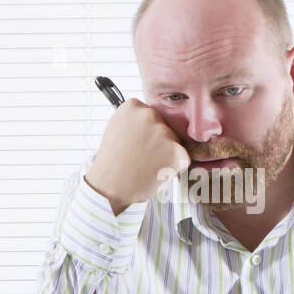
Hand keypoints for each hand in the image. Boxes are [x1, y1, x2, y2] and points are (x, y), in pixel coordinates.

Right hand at [84, 99, 191, 214]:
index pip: (150, 114)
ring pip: (174, 141)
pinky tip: (156, 171)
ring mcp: (164, 132)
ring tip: (146, 165)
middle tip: (140, 156)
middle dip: (157, 141)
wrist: (111, 188)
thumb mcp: (116, 129)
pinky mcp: (177, 151)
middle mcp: (149, 114)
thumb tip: (152, 115)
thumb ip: (134, 119)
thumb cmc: (113, 162)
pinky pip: (183, 157)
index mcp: (132, 106)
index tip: (134, 142)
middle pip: (164, 126)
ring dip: (166, 153)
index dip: (144, 131)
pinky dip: (174, 167)